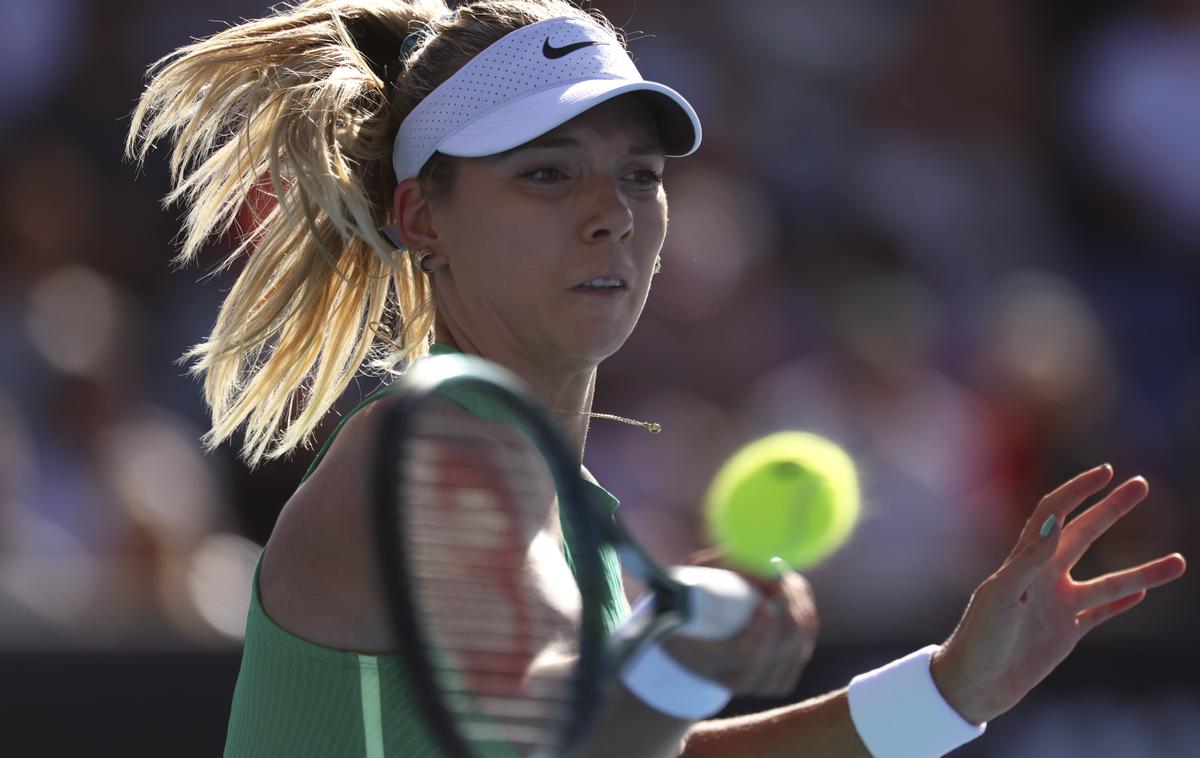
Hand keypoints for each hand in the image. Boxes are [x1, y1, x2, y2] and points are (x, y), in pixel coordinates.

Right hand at [656, 550, 818, 698]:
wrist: (692, 644)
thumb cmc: (688, 604)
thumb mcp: (690, 581)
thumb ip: (718, 566)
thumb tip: (756, 556)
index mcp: (707, 661)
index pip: (745, 654)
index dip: (762, 630)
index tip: (767, 603)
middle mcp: (738, 679)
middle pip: (781, 646)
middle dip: (788, 604)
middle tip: (780, 572)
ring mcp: (764, 683)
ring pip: (799, 641)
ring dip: (796, 602)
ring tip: (780, 577)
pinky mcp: (782, 679)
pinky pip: (806, 641)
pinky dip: (802, 612)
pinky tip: (790, 593)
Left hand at [931, 464, 1187, 723]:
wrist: (974, 682)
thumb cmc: (980, 636)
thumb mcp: (1001, 595)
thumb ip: (1028, 559)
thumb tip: (1056, 520)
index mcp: (1024, 561)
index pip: (1053, 513)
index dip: (1076, 491)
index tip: (1105, 472)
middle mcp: (1044, 576)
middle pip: (1084, 534)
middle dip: (1111, 509)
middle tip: (1140, 485)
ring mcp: (1057, 603)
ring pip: (1109, 581)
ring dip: (1142, 571)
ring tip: (1179, 562)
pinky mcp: (1067, 632)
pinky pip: (1101, 612)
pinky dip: (1123, 603)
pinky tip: (1146, 591)